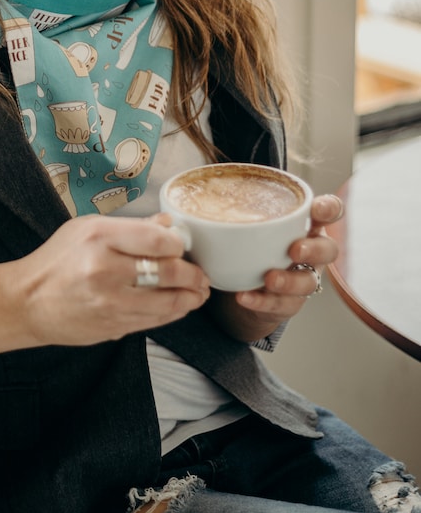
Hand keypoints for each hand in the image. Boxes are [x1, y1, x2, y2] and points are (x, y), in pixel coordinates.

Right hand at [12, 212, 210, 347]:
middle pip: (169, 272)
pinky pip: (155, 321)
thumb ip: (130, 227)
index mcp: (99, 238)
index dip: (178, 244)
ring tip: (199, 292)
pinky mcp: (114, 327)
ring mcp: (111, 303)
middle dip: (193, 274)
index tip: (182, 245)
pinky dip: (173, 313)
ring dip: (191, 298)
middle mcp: (106, 270)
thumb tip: (167, 224)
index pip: (157, 241)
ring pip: (168, 302)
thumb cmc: (57, 260)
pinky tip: (179, 306)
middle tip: (201, 274)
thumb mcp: (86, 229)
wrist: (27, 302)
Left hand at [217, 193, 342, 337]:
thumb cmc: (248, 243)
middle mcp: (310, 251)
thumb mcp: (243, 223)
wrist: (242, 282)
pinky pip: (281, 305)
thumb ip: (227, 211)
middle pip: (328, 250)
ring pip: (308, 282)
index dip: (329, 209)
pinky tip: (245, 296)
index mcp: (303, 223)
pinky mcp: (288, 303)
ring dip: (289, 280)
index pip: (329, 211)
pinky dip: (261, 300)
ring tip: (268, 278)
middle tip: (294, 249)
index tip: (317, 209)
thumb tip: (183, 208)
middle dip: (314, 249)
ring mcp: (301, 278)